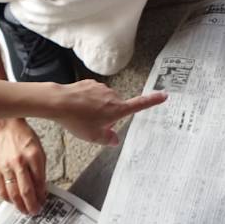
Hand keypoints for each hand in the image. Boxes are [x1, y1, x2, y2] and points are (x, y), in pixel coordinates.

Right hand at [0, 118, 46, 214]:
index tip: (44, 202)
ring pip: (12, 193)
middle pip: (26, 191)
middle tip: (35, 212)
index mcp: (34, 156)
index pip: (39, 182)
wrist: (6, 126)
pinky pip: (1, 189)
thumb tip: (41, 190)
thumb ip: (40, 170)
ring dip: (19, 205)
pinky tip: (12, 202)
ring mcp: (5, 166)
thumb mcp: (39, 150)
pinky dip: (7, 198)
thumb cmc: (25, 138)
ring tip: (24, 211)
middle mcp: (19, 162)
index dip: (42, 195)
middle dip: (31, 205)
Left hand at [48, 79, 166, 143]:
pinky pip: (94, 94)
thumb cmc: (77, 120)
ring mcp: (101, 88)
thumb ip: (107, 139)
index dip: (153, 100)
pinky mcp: (90, 83)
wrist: (59, 102)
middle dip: (108, 116)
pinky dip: (88, 101)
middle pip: (116, 107)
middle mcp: (112, 96)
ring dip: (97, 108)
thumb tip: (115, 139)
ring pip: (104, 101)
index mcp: (117, 109)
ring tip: (82, 116)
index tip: (164, 95)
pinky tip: (78, 106)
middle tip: (93, 125)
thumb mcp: (93, 136)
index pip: (140, 104)